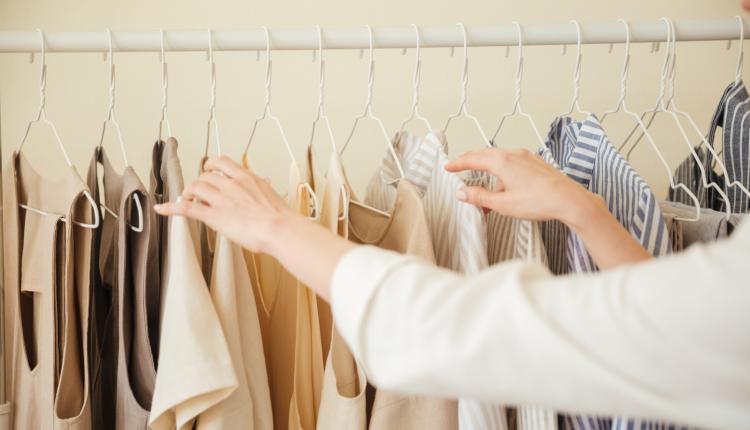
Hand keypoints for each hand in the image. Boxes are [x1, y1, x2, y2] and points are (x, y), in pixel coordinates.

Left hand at [153, 156, 295, 253]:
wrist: (279, 229)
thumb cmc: (280, 218)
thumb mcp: (271, 195)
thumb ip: (259, 190)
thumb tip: (259, 188)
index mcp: (246, 178)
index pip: (221, 162)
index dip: (211, 166)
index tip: (208, 170)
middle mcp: (231, 184)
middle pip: (205, 176)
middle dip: (199, 184)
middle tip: (199, 194)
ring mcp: (221, 200)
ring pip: (195, 188)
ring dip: (189, 193)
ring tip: (188, 200)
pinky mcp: (213, 216)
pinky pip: (187, 208)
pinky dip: (171, 208)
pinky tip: (162, 209)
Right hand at [445, 148, 651, 268]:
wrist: (570, 200)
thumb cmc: (539, 201)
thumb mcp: (503, 204)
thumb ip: (480, 197)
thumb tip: (462, 193)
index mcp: (501, 161)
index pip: (472, 159)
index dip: (458, 163)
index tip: (448, 167)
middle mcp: (513, 154)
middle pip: (485, 155)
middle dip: (471, 162)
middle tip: (459, 168)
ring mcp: (527, 157)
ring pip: (500, 159)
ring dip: (488, 170)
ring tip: (483, 189)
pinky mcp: (536, 164)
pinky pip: (513, 163)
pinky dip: (502, 172)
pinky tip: (504, 187)